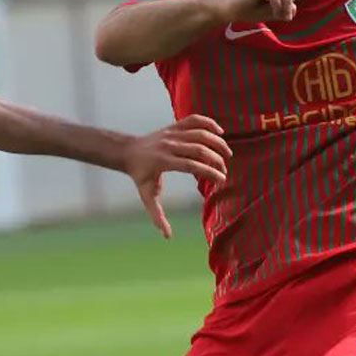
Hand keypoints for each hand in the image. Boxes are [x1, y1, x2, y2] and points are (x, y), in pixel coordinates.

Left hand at [124, 115, 231, 238]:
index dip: (208, 172)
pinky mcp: (174, 126)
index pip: (191, 165)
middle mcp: (169, 144)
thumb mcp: (146, 196)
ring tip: (227, 154)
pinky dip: (209, 123)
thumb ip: (157, 215)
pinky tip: (220, 132)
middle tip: (224, 171)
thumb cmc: (140, 175)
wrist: (128, 151)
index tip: (221, 180)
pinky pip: (194, 120)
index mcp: (163, 161)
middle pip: (199, 148)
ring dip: (217, 142)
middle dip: (216, 159)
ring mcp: (172, 133)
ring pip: (200, 132)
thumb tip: (167, 236)